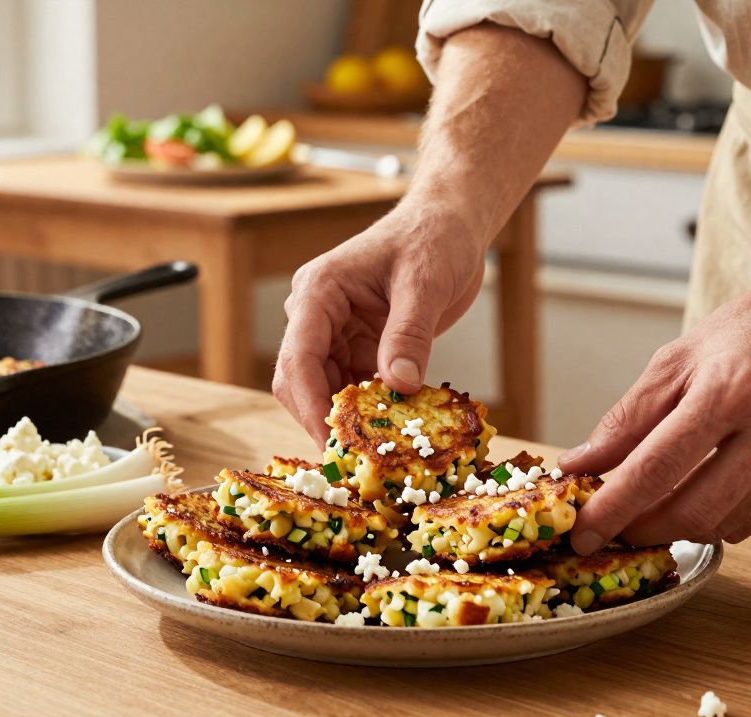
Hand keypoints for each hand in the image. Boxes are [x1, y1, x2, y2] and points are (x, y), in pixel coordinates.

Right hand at [273, 205, 485, 441]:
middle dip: (321, 418)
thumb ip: (410, 334)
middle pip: (300, 379)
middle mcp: (317, 314)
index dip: (310, 403)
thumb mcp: (425, 282)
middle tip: (353, 459)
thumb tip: (400, 386)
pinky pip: (353, 387)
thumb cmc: (434, 237)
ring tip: (374, 452)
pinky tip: (390, 431)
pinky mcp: (359, 346)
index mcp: (319, 291)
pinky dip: (367, 410)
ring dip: (345, 419)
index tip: (331, 441)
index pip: (299, 356)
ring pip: (324, 389)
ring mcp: (336, 332)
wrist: (451, 223)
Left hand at [560, 262, 750, 551]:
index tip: (581, 533)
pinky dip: (712, 519)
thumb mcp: (676, 359)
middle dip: (640, 529)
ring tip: (647, 507)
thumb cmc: (750, 331)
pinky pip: (749, 523)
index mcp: (728, 392)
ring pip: (720, 525)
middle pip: (691, 511)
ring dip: (674, 527)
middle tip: (609, 525)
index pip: (656, 468)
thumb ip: (626, 418)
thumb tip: (578, 464)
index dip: (613, 508)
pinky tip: (697, 493)